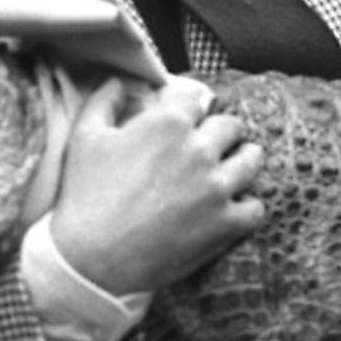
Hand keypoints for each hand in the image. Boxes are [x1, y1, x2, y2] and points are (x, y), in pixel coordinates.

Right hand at [49, 76, 263, 295]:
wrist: (92, 259)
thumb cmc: (84, 196)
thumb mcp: (83, 137)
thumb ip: (104, 99)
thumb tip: (117, 81)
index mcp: (167, 123)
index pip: (197, 100)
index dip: (190, 110)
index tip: (186, 122)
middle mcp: (199, 150)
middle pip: (231, 126)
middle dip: (220, 134)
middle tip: (208, 149)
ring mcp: (217, 187)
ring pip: (253, 160)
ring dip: (242, 162)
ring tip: (230, 172)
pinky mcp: (227, 223)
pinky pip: (256, 207)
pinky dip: (246, 208)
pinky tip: (231, 210)